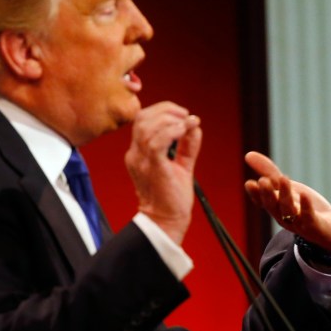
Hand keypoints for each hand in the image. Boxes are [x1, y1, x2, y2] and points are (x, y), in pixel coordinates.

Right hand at [125, 101, 201, 243]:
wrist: (166, 221)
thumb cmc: (172, 197)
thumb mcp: (181, 164)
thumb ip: (187, 145)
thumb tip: (194, 125)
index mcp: (138, 152)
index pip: (142, 119)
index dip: (163, 110)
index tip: (183, 115)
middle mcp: (135, 154)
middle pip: (142, 117)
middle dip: (167, 109)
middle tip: (186, 117)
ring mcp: (141, 161)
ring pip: (148, 126)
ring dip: (171, 119)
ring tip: (186, 124)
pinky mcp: (152, 168)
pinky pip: (156, 142)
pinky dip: (171, 131)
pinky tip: (184, 131)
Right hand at [244, 151, 330, 253]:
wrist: (330, 231)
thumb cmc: (304, 207)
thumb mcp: (286, 188)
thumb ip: (268, 172)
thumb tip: (248, 154)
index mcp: (276, 207)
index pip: (262, 201)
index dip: (256, 194)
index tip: (250, 183)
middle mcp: (284, 216)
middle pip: (273, 206)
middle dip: (268, 194)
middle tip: (263, 181)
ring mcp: (299, 223)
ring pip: (289, 210)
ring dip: (285, 195)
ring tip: (284, 178)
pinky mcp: (316, 227)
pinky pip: (309, 218)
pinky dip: (306, 207)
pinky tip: (305, 195)